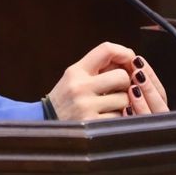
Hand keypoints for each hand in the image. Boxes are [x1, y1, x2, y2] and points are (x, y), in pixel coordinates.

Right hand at [47, 42, 166, 119]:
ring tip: (107, 107)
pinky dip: (117, 119)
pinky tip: (104, 119)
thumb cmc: (65, 101)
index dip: (124, 53)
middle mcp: (80, 86)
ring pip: (124, 99)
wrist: (44, 125)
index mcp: (76, 71)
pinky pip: (119, 118)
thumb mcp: (74, 78)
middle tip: (117, 90)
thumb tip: (131, 62)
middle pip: (122, 76)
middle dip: (125, 84)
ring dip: (122, 104)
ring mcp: (85, 106)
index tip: (131, 61)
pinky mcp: (92, 125)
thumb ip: (97, 69)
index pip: (106, 49)